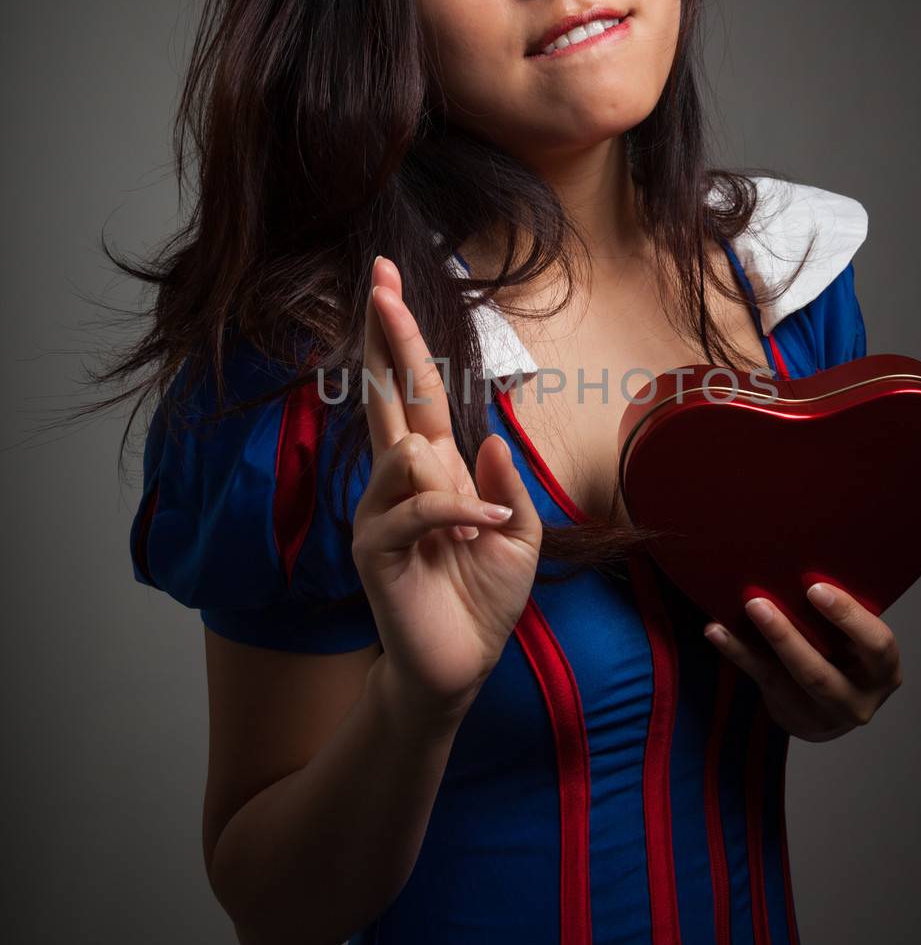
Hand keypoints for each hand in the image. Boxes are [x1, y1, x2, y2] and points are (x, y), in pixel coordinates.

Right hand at [351, 255, 541, 720]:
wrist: (461, 667)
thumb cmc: (484, 602)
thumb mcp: (520, 538)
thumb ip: (507, 488)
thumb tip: (489, 439)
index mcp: (436, 471)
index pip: (413, 392)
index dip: (401, 340)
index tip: (386, 284)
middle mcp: (401, 482)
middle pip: (388, 395)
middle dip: (386, 336)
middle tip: (379, 278)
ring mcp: (382, 512)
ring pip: (405, 454)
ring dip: (450, 488)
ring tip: (474, 537)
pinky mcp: (377, 548)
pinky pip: (415, 507)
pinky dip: (457, 517)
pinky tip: (480, 537)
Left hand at [703, 583, 901, 741]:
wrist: (832, 708)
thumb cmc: (848, 654)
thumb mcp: (859, 640)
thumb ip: (843, 615)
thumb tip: (803, 563)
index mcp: (884, 671)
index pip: (876, 644)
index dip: (847, 617)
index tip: (815, 588)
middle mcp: (858, 701)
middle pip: (820, 673)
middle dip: (786, 638)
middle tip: (757, 603)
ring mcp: (823, 717)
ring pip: (784, 680)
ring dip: (756, 645)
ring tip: (736, 613)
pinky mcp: (791, 718)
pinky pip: (760, 681)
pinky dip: (737, 652)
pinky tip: (716, 630)